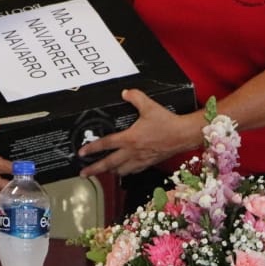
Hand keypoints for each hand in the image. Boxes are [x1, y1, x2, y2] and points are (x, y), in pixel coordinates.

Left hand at [78, 89, 195, 177]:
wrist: (183, 135)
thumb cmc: (167, 122)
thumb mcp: (149, 106)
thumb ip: (135, 97)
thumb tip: (125, 93)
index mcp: (130, 138)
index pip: (106, 144)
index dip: (92, 148)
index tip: (81, 153)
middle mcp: (133, 152)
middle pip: (109, 164)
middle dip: (94, 169)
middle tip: (83, 173)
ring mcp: (140, 160)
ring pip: (121, 171)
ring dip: (110, 172)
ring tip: (102, 172)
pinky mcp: (148, 163)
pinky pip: (133, 171)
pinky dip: (125, 172)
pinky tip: (123, 171)